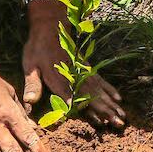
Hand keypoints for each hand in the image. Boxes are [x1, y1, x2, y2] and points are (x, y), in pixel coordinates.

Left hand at [21, 5, 125, 128]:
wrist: (50, 27)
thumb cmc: (37, 49)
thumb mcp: (30, 66)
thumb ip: (32, 85)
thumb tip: (29, 102)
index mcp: (59, 81)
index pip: (74, 99)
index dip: (86, 111)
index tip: (100, 122)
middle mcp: (75, 78)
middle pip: (93, 98)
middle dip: (107, 112)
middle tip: (120, 124)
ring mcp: (83, 73)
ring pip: (100, 91)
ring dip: (112, 104)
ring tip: (123, 117)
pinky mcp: (87, 68)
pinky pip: (101, 81)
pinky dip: (110, 90)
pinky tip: (118, 98)